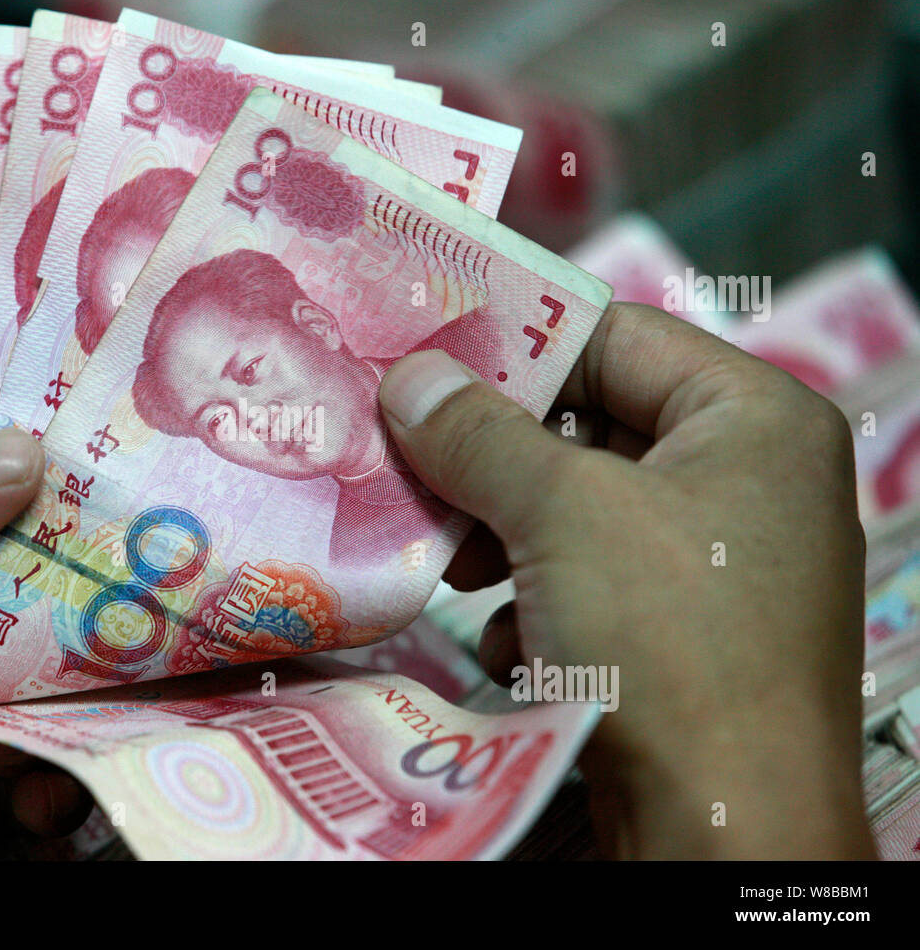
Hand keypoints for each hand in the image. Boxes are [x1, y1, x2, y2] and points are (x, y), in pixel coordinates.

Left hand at [0, 429, 90, 858]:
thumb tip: (25, 454)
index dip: (14, 465)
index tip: (100, 448)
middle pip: (0, 580)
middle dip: (68, 583)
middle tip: (141, 579)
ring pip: (22, 681)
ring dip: (66, 696)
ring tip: (79, 709)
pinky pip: (9, 779)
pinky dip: (43, 785)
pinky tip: (45, 792)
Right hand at [379, 302, 874, 858]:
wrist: (722, 827)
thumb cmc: (667, 639)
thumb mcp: (561, 513)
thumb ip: (478, 433)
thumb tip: (409, 378)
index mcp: (752, 418)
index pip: (615, 335)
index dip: (513, 342)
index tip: (421, 357)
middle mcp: (749, 479)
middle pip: (591, 425)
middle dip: (497, 460)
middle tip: (416, 467)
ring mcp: (721, 561)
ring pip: (581, 509)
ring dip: (506, 536)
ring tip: (455, 567)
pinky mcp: (688, 632)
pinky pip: (595, 578)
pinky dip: (542, 601)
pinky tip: (517, 644)